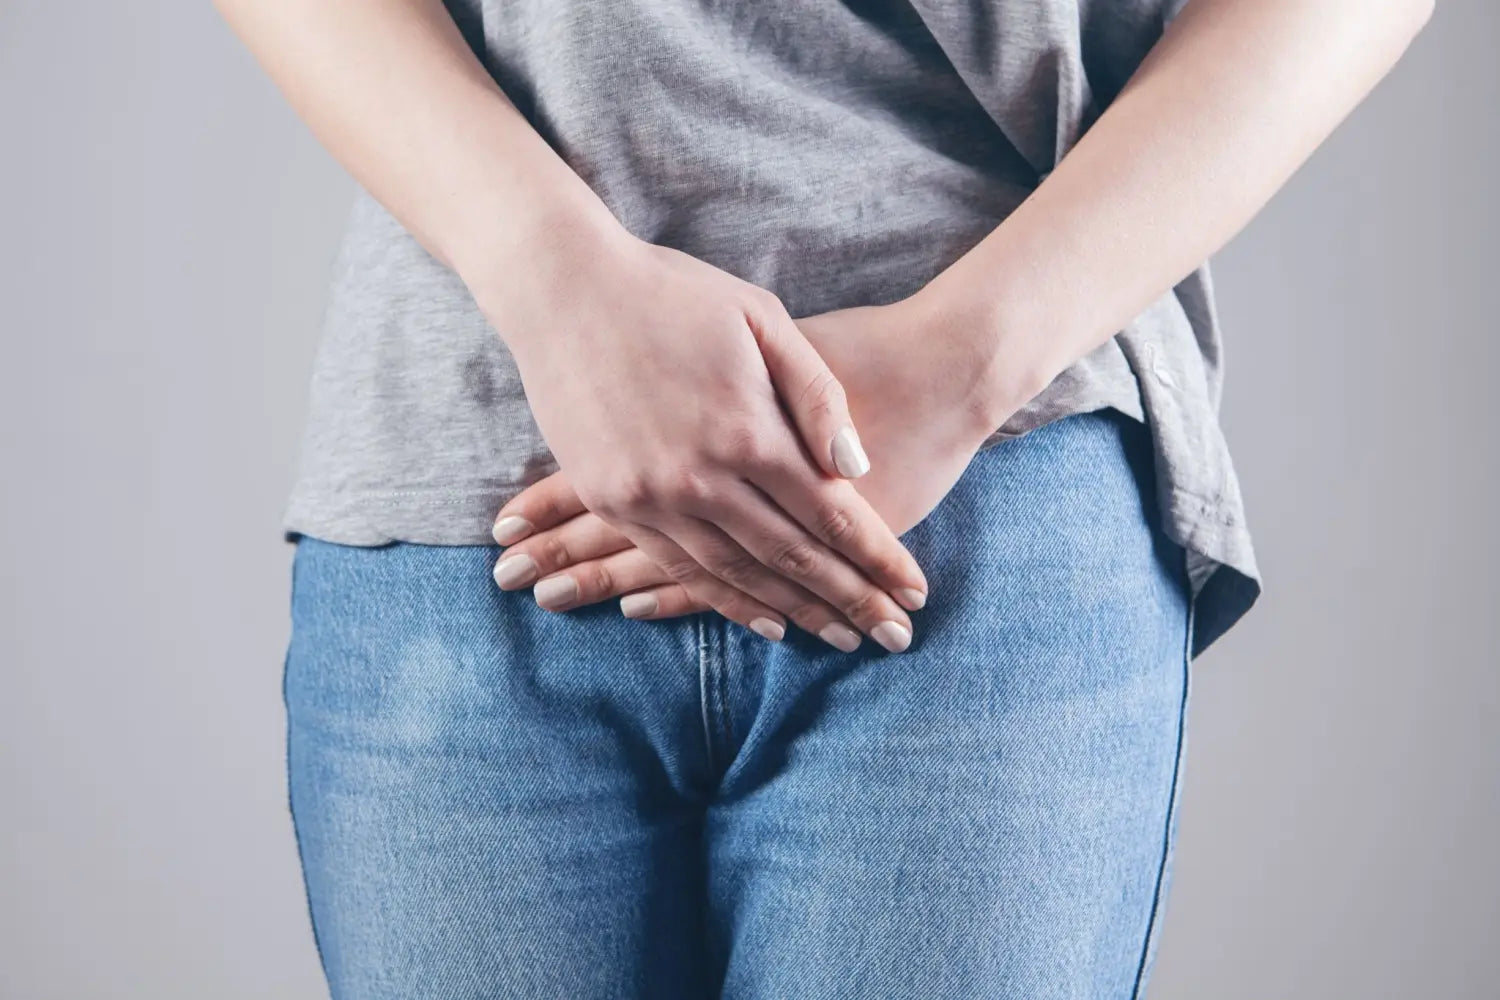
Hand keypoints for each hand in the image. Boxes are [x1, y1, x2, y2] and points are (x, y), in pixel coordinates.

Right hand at [479, 225, 929, 651]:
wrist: (564, 287)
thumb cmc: (674, 293)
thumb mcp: (762, 319)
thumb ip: (816, 396)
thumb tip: (856, 469)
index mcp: (747, 428)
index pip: (830, 514)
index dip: (876, 558)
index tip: (914, 592)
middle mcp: (701, 476)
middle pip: (792, 556)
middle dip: (850, 600)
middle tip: (894, 636)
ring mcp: (651, 495)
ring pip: (738, 574)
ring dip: (795, 611)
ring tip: (840, 637)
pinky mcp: (612, 501)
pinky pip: (679, 568)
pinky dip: (726, 601)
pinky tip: (765, 620)